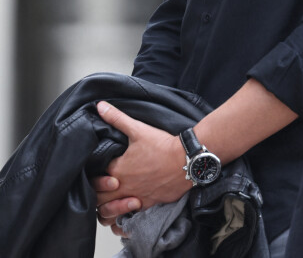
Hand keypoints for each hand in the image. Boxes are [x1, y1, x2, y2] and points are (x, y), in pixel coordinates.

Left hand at [93, 101, 190, 232]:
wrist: (186, 160)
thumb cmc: (162, 145)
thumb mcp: (138, 129)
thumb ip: (117, 118)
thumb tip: (100, 106)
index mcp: (117, 170)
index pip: (93, 178)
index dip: (91, 174)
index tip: (95, 169)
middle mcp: (123, 188)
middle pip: (97, 199)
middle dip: (94, 193)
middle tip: (98, 185)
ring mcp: (134, 200)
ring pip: (108, 214)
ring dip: (104, 209)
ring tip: (106, 202)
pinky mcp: (146, 207)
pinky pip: (125, 221)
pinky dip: (119, 219)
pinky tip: (120, 213)